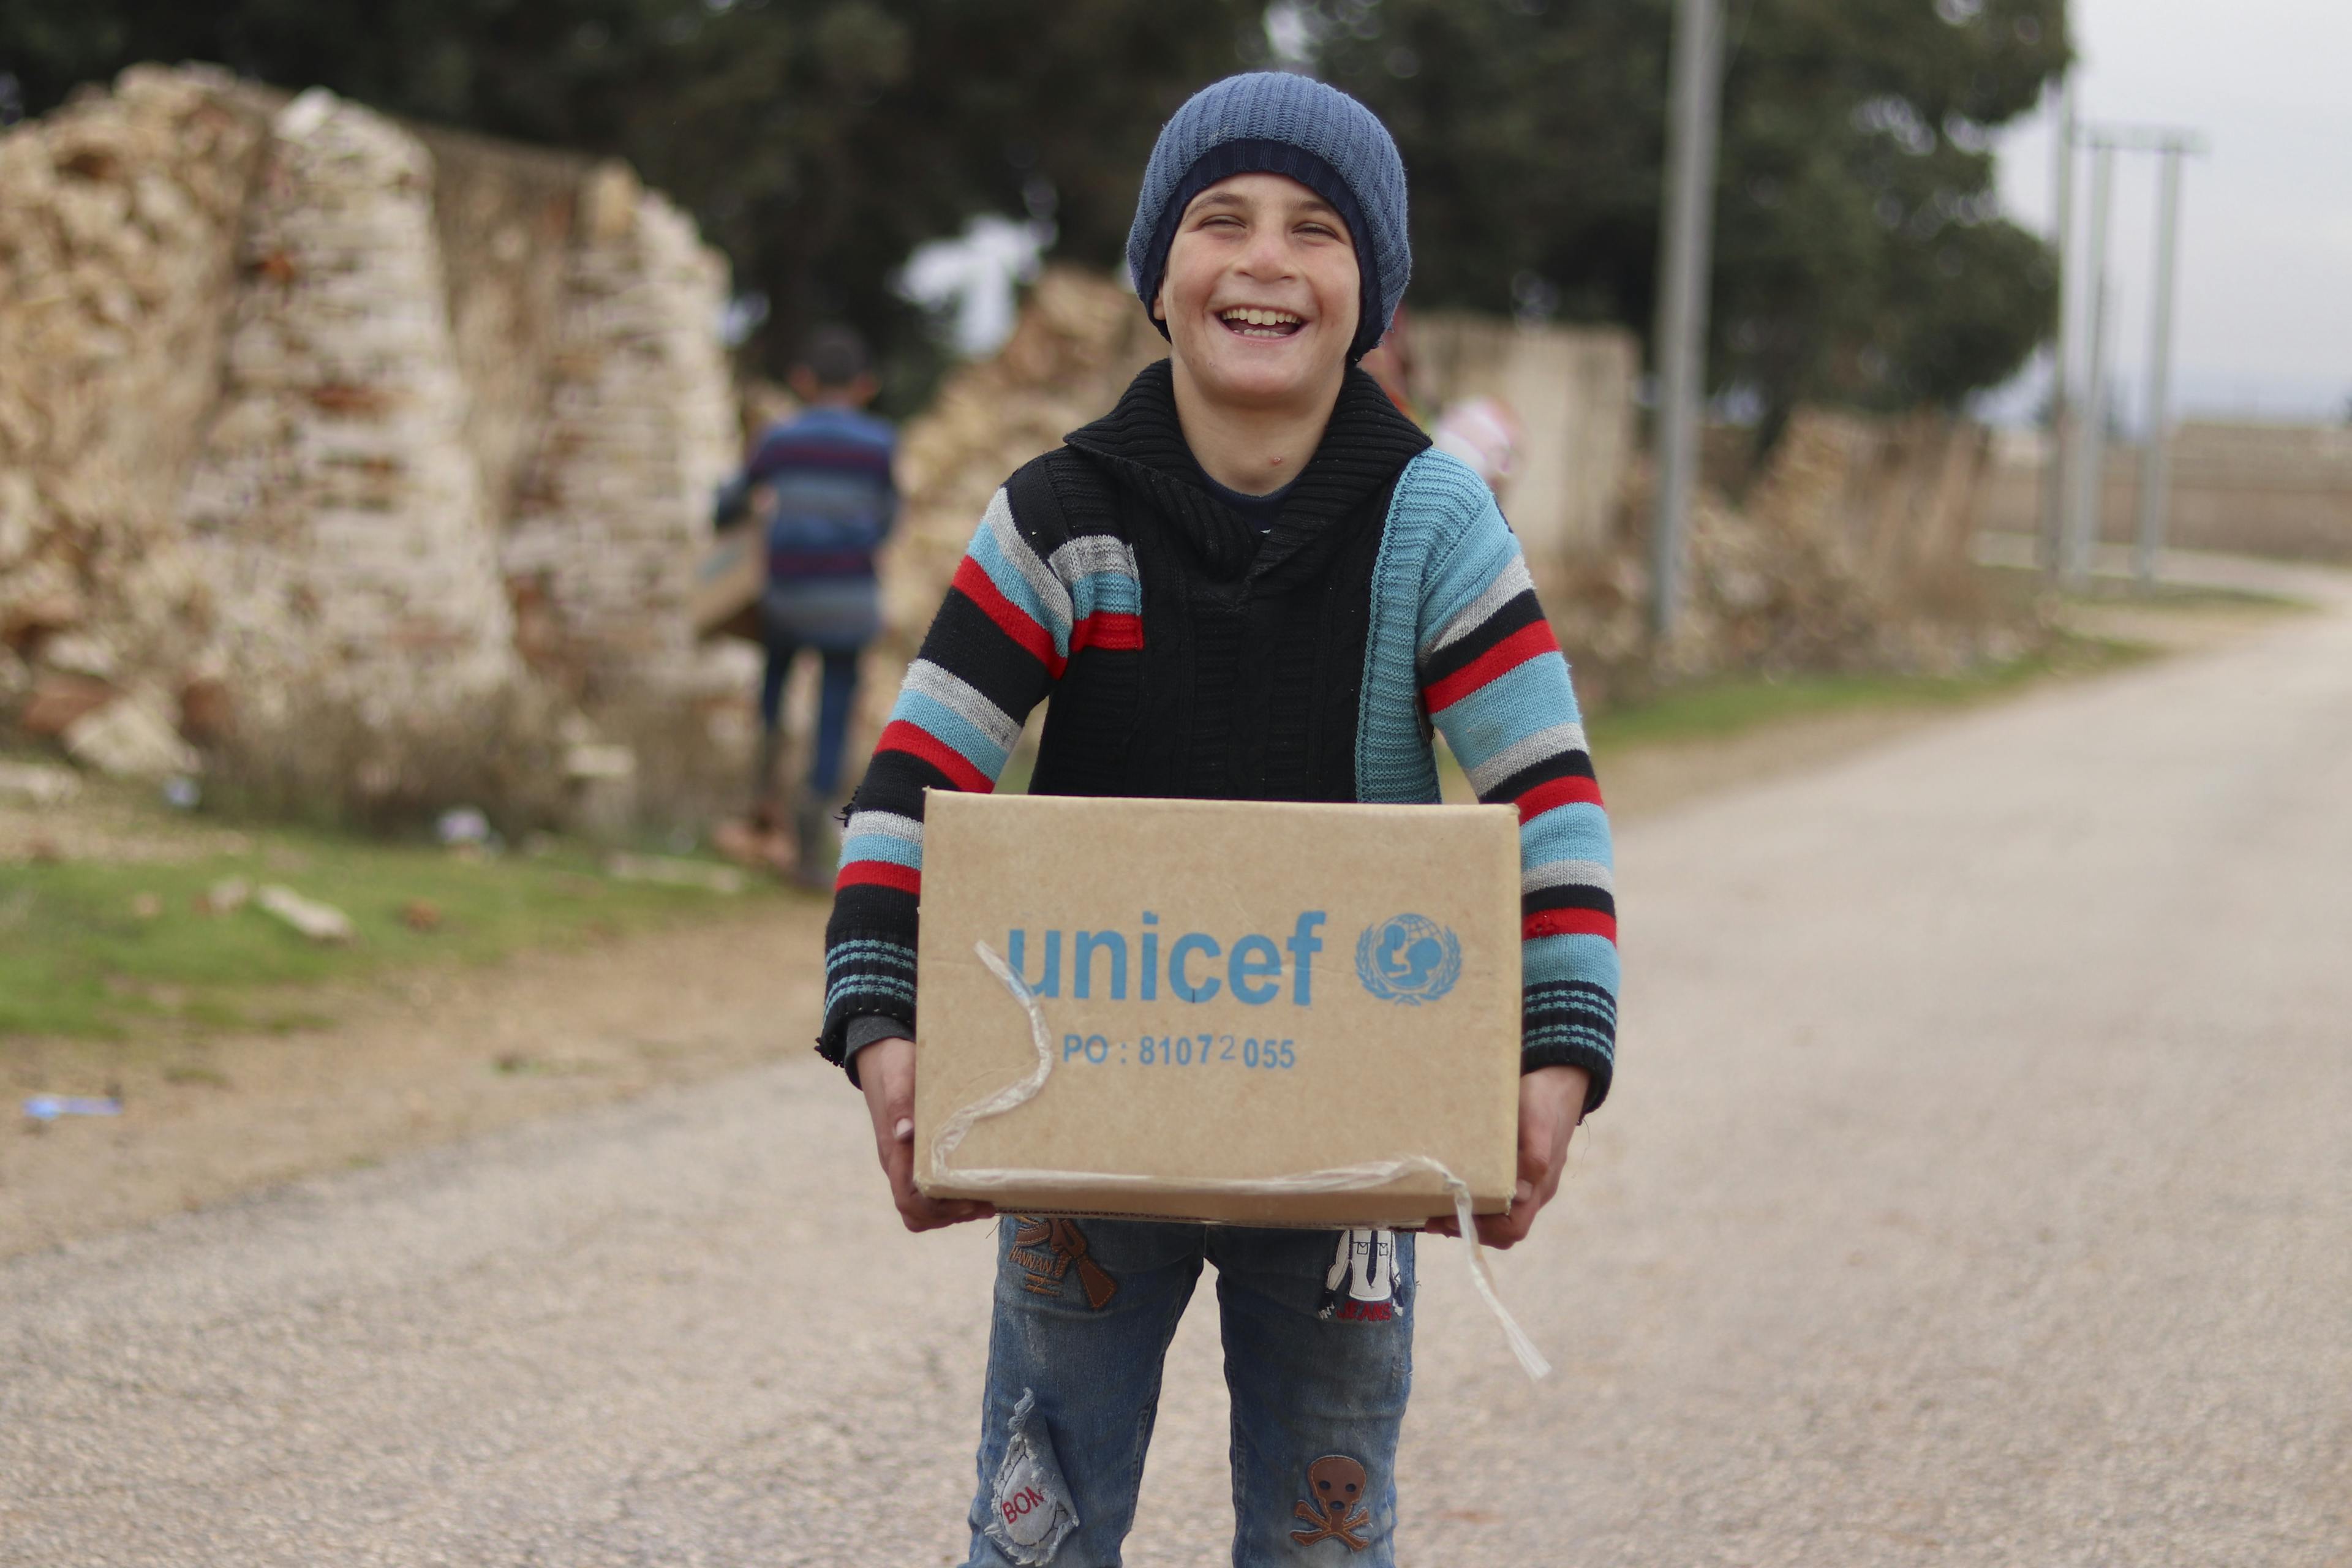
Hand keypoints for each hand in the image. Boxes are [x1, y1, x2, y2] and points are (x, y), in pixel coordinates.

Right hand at [856, 1036, 993, 1232]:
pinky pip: (933, 1190)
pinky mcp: (919, 1155)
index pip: (908, 1200)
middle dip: (951, 1216)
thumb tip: (905, 1133)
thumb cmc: (893, 1063)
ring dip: (956, 1211)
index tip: (969, 1201)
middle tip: (987, 1204)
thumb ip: (900, 1103)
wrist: (882, 1052)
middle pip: (919, 1213)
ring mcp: (908, 1162)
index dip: (938, 1210)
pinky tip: (980, 1187)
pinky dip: (956, 1197)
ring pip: (927, 1207)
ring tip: (990, 1201)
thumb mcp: (898, 1077)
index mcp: (893, 1152)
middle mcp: (899, 1164)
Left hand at [1428, 1064, 1587, 1249]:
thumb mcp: (1538, 1121)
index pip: (1512, 1229)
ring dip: (1465, 1215)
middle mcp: (1533, 1192)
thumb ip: (1535, 1156)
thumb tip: (1521, 1193)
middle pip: (1500, 1229)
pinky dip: (1470, 1198)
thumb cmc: (1545, 1100)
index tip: (1448, 1216)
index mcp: (1540, 1187)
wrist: (1559, 1080)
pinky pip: (1493, 1195)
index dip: (1482, 1231)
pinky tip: (1447, 1187)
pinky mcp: (1514, 1168)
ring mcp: (1524, 1182)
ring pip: (1495, 1215)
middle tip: (1431, 1215)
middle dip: (1467, 1227)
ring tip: (1431, 1206)